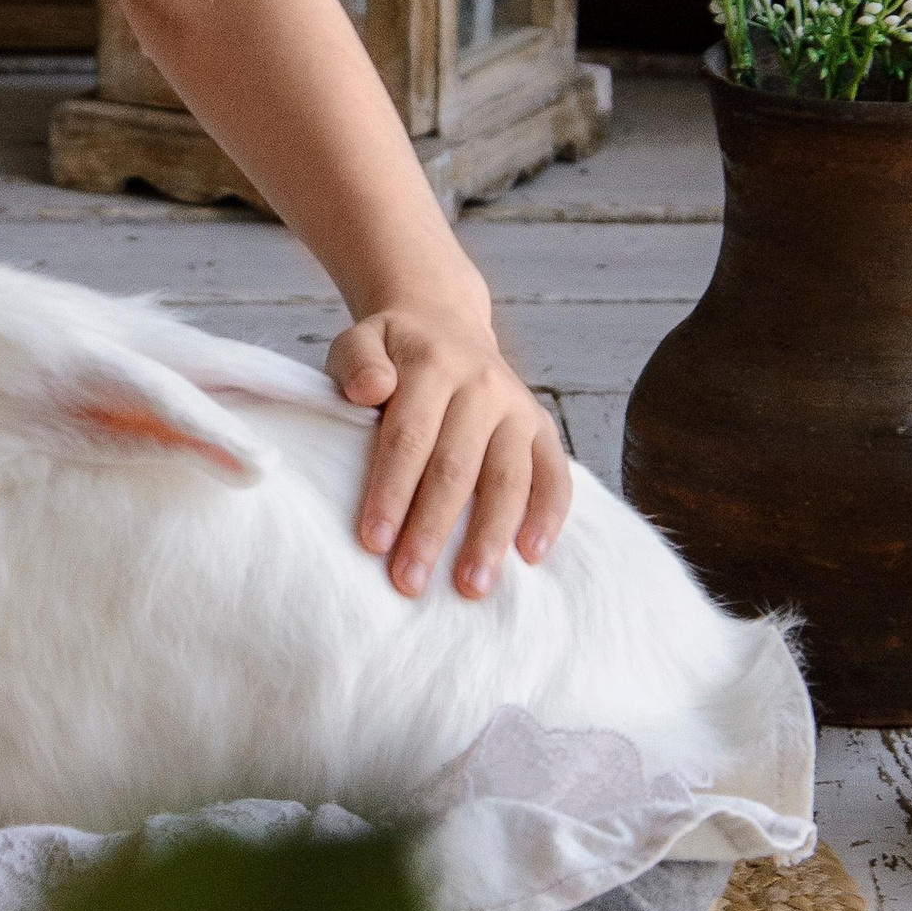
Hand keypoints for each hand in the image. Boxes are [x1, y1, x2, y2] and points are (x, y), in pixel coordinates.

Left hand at [326, 302, 570, 601]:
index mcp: (432, 364)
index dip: (392, 490)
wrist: (444, 323)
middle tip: (410, 581)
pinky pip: (555, 474)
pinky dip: (548, 515)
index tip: (373, 542)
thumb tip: (370, 390)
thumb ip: (357, 363)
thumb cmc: (392, 351)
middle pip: (457, 466)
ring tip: (472, 587)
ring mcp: (518, 408)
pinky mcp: (543, 427)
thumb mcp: (360, 341)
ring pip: (508, 478)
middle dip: (432, 528)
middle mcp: (482, 385)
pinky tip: (531, 555)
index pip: (410, 436)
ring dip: (491, 536)